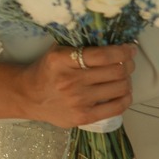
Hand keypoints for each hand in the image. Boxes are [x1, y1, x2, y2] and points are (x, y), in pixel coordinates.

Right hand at [16, 43, 134, 128]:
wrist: (29, 96)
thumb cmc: (47, 70)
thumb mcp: (57, 51)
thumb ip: (80, 46)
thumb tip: (112, 42)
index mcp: (63, 60)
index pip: (102, 55)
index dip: (122, 51)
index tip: (129, 48)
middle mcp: (71, 81)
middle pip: (116, 71)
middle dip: (128, 64)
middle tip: (128, 62)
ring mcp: (78, 101)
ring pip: (120, 88)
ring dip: (128, 80)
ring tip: (124, 76)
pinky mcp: (83, 117)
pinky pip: (116, 107)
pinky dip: (126, 98)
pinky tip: (123, 92)